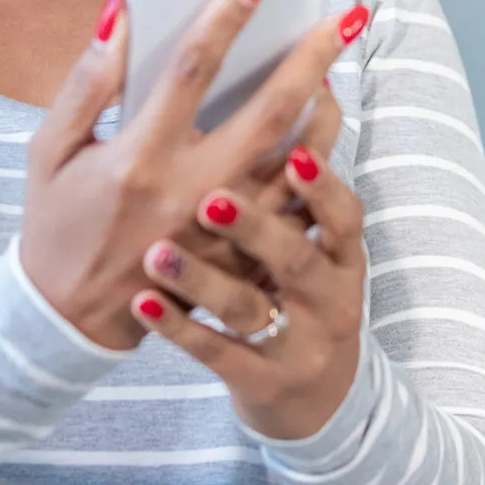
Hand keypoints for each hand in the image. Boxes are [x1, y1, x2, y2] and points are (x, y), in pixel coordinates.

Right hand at [18, 0, 369, 349]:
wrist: (66, 321)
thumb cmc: (56, 223)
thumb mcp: (50, 150)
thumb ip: (86, 82)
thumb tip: (117, 12)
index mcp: (139, 156)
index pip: (194, 68)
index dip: (229, 13)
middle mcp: (190, 191)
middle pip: (271, 111)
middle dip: (313, 56)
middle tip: (347, 14)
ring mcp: (225, 233)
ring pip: (300, 164)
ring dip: (327, 111)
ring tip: (339, 67)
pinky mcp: (243, 261)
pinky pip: (297, 210)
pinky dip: (319, 168)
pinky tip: (325, 132)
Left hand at [129, 140, 369, 439]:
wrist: (315, 400)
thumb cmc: (302, 292)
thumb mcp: (320, 245)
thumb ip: (303, 182)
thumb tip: (310, 84)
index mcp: (341, 251)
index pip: (342, 213)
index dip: (323, 185)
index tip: (296, 153)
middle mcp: (328, 294)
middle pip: (297, 256)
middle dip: (256, 225)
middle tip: (208, 198)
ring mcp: (296, 342)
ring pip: (250, 307)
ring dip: (203, 279)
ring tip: (157, 252)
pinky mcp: (261, 380)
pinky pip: (218, 354)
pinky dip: (180, 329)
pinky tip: (142, 305)